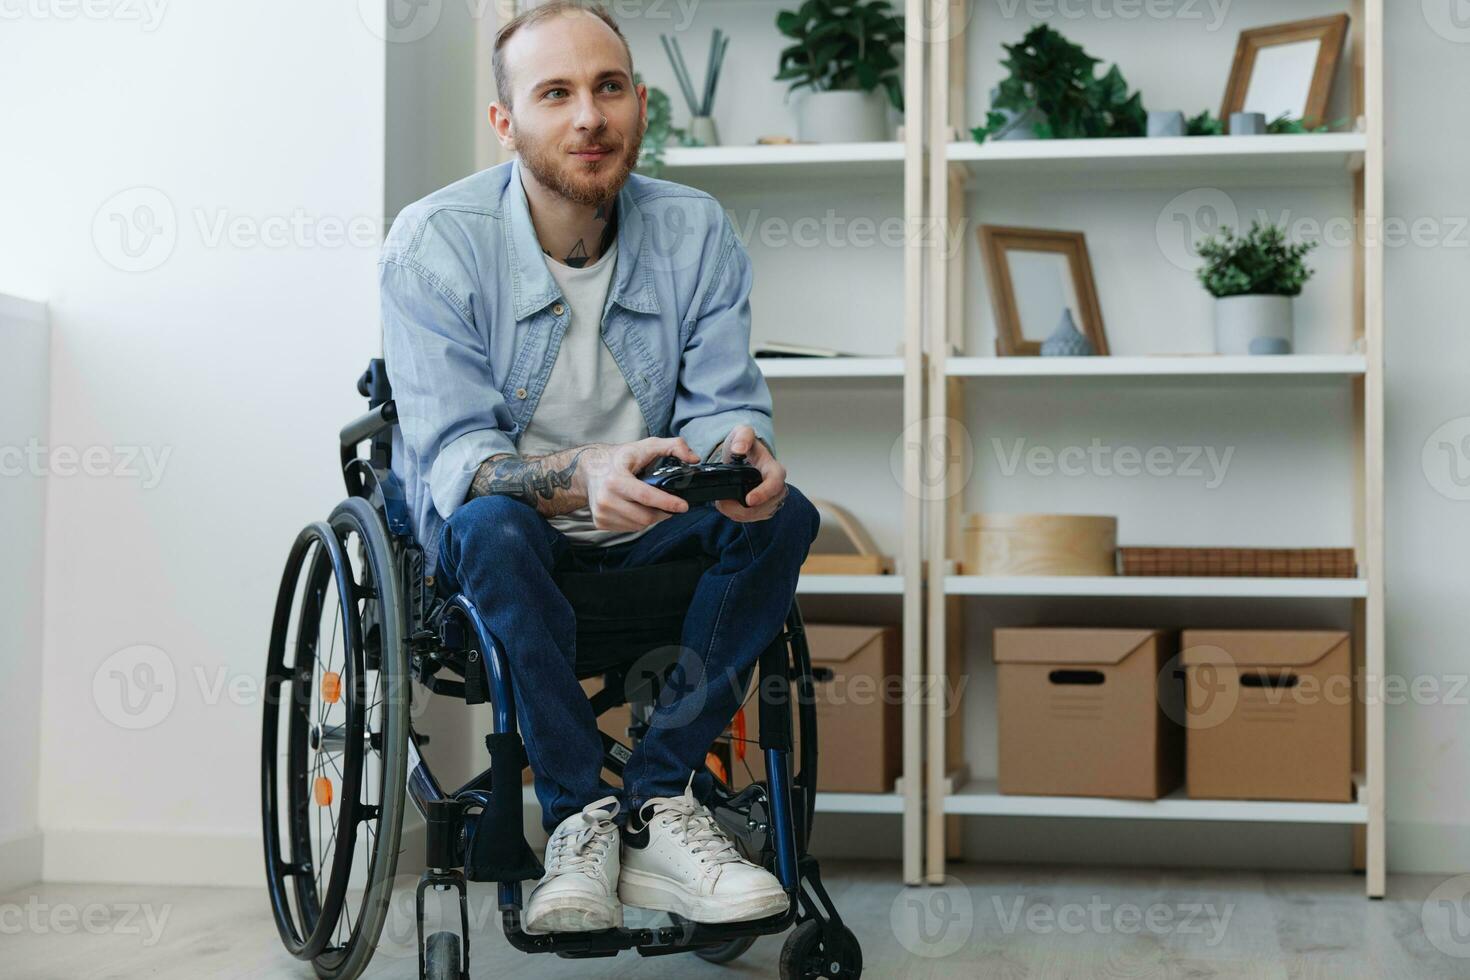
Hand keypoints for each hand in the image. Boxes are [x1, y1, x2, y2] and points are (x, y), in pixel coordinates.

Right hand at [581, 436, 699, 531]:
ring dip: (652, 518)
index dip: (667, 503)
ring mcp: (601, 512)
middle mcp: (606, 498)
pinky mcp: (600, 522)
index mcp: (616, 479)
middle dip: (663, 512)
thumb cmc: (620, 458)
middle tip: (672, 505)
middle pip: (645, 516)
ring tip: (655, 506)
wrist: (588, 469)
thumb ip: (673, 446)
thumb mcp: (646, 445)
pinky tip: (639, 509)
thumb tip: (694, 458)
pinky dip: (639, 522)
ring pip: (639, 525)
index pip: (646, 496)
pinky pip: (629, 529)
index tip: (683, 506)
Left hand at [715, 425, 786, 522]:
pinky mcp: (763, 510)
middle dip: (742, 509)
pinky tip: (727, 506)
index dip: (763, 493)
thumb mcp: (743, 433)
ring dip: (736, 513)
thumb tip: (738, 450)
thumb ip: (743, 437)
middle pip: (765, 506)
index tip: (749, 499)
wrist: (744, 458)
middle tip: (722, 503)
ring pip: (756, 515)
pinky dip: (736, 515)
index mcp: (775, 470)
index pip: (775, 484)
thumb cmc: (746, 446)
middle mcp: (778, 488)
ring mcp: (771, 501)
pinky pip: (750, 519)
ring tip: (722, 502)